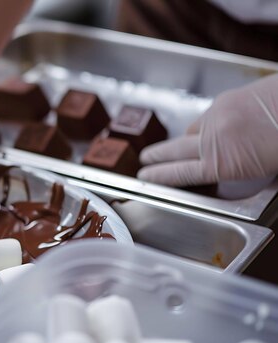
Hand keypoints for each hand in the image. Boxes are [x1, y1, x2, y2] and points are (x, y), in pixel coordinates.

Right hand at [138, 74, 277, 186]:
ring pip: (191, 131)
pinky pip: (207, 116)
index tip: (144, 177)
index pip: (179, 173)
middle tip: (144, 160)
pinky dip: (206, 124)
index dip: (158, 176)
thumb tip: (222, 170)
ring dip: (187, 140)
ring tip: (184, 147)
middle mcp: (212, 139)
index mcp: (222, 163)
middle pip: (174, 150)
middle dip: (156, 156)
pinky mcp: (225, 99)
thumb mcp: (264, 169)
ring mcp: (216, 116)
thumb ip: (236, 170)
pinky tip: (216, 127)